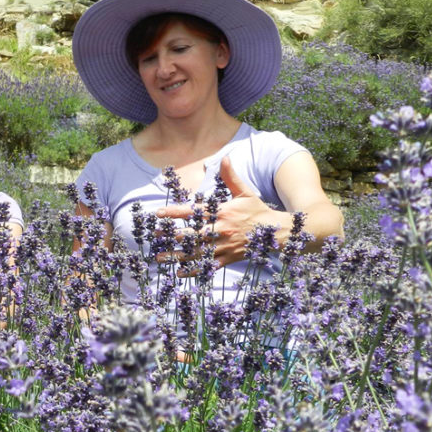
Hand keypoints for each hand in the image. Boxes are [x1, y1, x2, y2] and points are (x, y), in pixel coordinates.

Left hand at [155, 157, 287, 269]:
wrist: (277, 233)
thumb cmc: (257, 211)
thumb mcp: (245, 192)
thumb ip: (231, 177)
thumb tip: (225, 158)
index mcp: (222, 213)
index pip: (193, 212)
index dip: (174, 212)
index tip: (158, 213)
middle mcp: (221, 230)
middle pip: (191, 234)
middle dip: (171, 236)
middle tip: (154, 236)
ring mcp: (224, 246)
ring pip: (196, 253)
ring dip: (176, 255)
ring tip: (159, 257)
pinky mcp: (229, 259)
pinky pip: (208, 267)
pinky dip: (194, 270)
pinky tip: (179, 273)